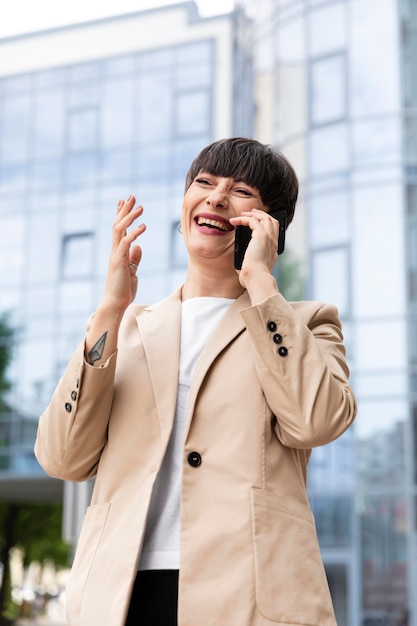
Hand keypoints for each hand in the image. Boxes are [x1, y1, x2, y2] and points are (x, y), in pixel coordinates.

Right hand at [102, 196, 145, 313]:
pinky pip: (126, 243)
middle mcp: (115, 250)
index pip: (119, 229)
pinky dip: (134, 233)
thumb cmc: (123, 289)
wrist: (116, 302)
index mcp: (118, 252)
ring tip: (140, 207)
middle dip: (124, 210)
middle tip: (131, 196)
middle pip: (118, 225)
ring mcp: (116, 255)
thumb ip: (134, 258)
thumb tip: (138, 247)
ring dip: (129, 217)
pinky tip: (143, 226)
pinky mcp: (119, 261)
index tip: (124, 202)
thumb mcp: (132, 271)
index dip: (121, 215)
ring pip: (120, 230)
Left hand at [230, 209, 278, 276]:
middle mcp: (273, 243)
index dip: (266, 226)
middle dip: (262, 214)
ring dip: (253, 214)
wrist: (257, 278)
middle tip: (251, 213)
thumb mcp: (251, 271)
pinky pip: (253, 220)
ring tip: (242, 214)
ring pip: (265, 217)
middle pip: (272, 222)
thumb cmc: (253, 279)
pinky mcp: (262, 235)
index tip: (256, 223)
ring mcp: (269, 238)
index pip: (273, 233)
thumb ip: (248, 268)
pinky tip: (234, 221)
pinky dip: (243, 219)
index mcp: (273, 251)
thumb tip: (240, 270)